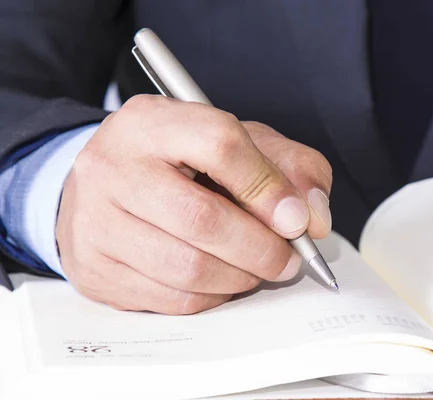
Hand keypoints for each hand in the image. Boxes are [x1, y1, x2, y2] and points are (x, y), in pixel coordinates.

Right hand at [56, 95, 332, 314]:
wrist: (108, 186)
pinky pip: (170, 298)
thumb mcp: (239, 144)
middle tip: (287, 260)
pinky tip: (222, 280)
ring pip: (187, 267)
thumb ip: (290, 168)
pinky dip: (212, 297)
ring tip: (257, 269)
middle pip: (202, 218)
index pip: (220, 146)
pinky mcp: (95, 268)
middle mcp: (114, 167)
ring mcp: (96, 221)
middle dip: (261, 249)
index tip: (296, 220)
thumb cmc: (181, 163)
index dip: (268, 188)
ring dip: (240, 278)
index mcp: (153, 122)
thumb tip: (313, 219)